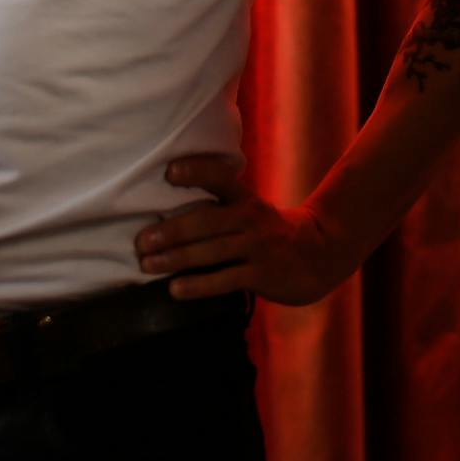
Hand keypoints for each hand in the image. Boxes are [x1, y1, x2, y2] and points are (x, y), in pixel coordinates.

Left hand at [135, 155, 356, 305]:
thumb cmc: (270, 234)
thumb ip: (218, 211)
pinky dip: (198, 285)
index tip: (169, 172)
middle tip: (140, 242)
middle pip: (206, 220)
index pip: (220, 177)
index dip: (196, 171)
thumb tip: (164, 221)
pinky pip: (226, 279)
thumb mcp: (251, 211)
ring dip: (176, 258)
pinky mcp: (263, 273)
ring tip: (148, 265)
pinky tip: (176, 289)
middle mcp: (250, 218)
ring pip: (211, 251)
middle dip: (170, 231)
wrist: (319, 255)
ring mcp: (258, 246)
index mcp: (245, 199)